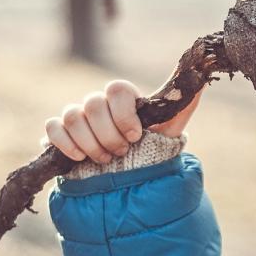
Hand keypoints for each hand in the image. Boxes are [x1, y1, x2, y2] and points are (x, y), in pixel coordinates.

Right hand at [44, 80, 203, 162]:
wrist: (131, 180)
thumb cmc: (152, 150)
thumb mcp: (172, 128)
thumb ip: (185, 102)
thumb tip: (203, 74)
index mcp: (124, 99)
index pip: (117, 88)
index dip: (124, 112)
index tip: (136, 135)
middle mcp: (99, 104)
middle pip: (92, 103)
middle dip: (109, 134)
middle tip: (122, 152)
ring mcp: (78, 118)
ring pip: (71, 115)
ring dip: (90, 142)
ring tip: (106, 160)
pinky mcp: (62, 135)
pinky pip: (53, 127)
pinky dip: (65, 142)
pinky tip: (80, 159)